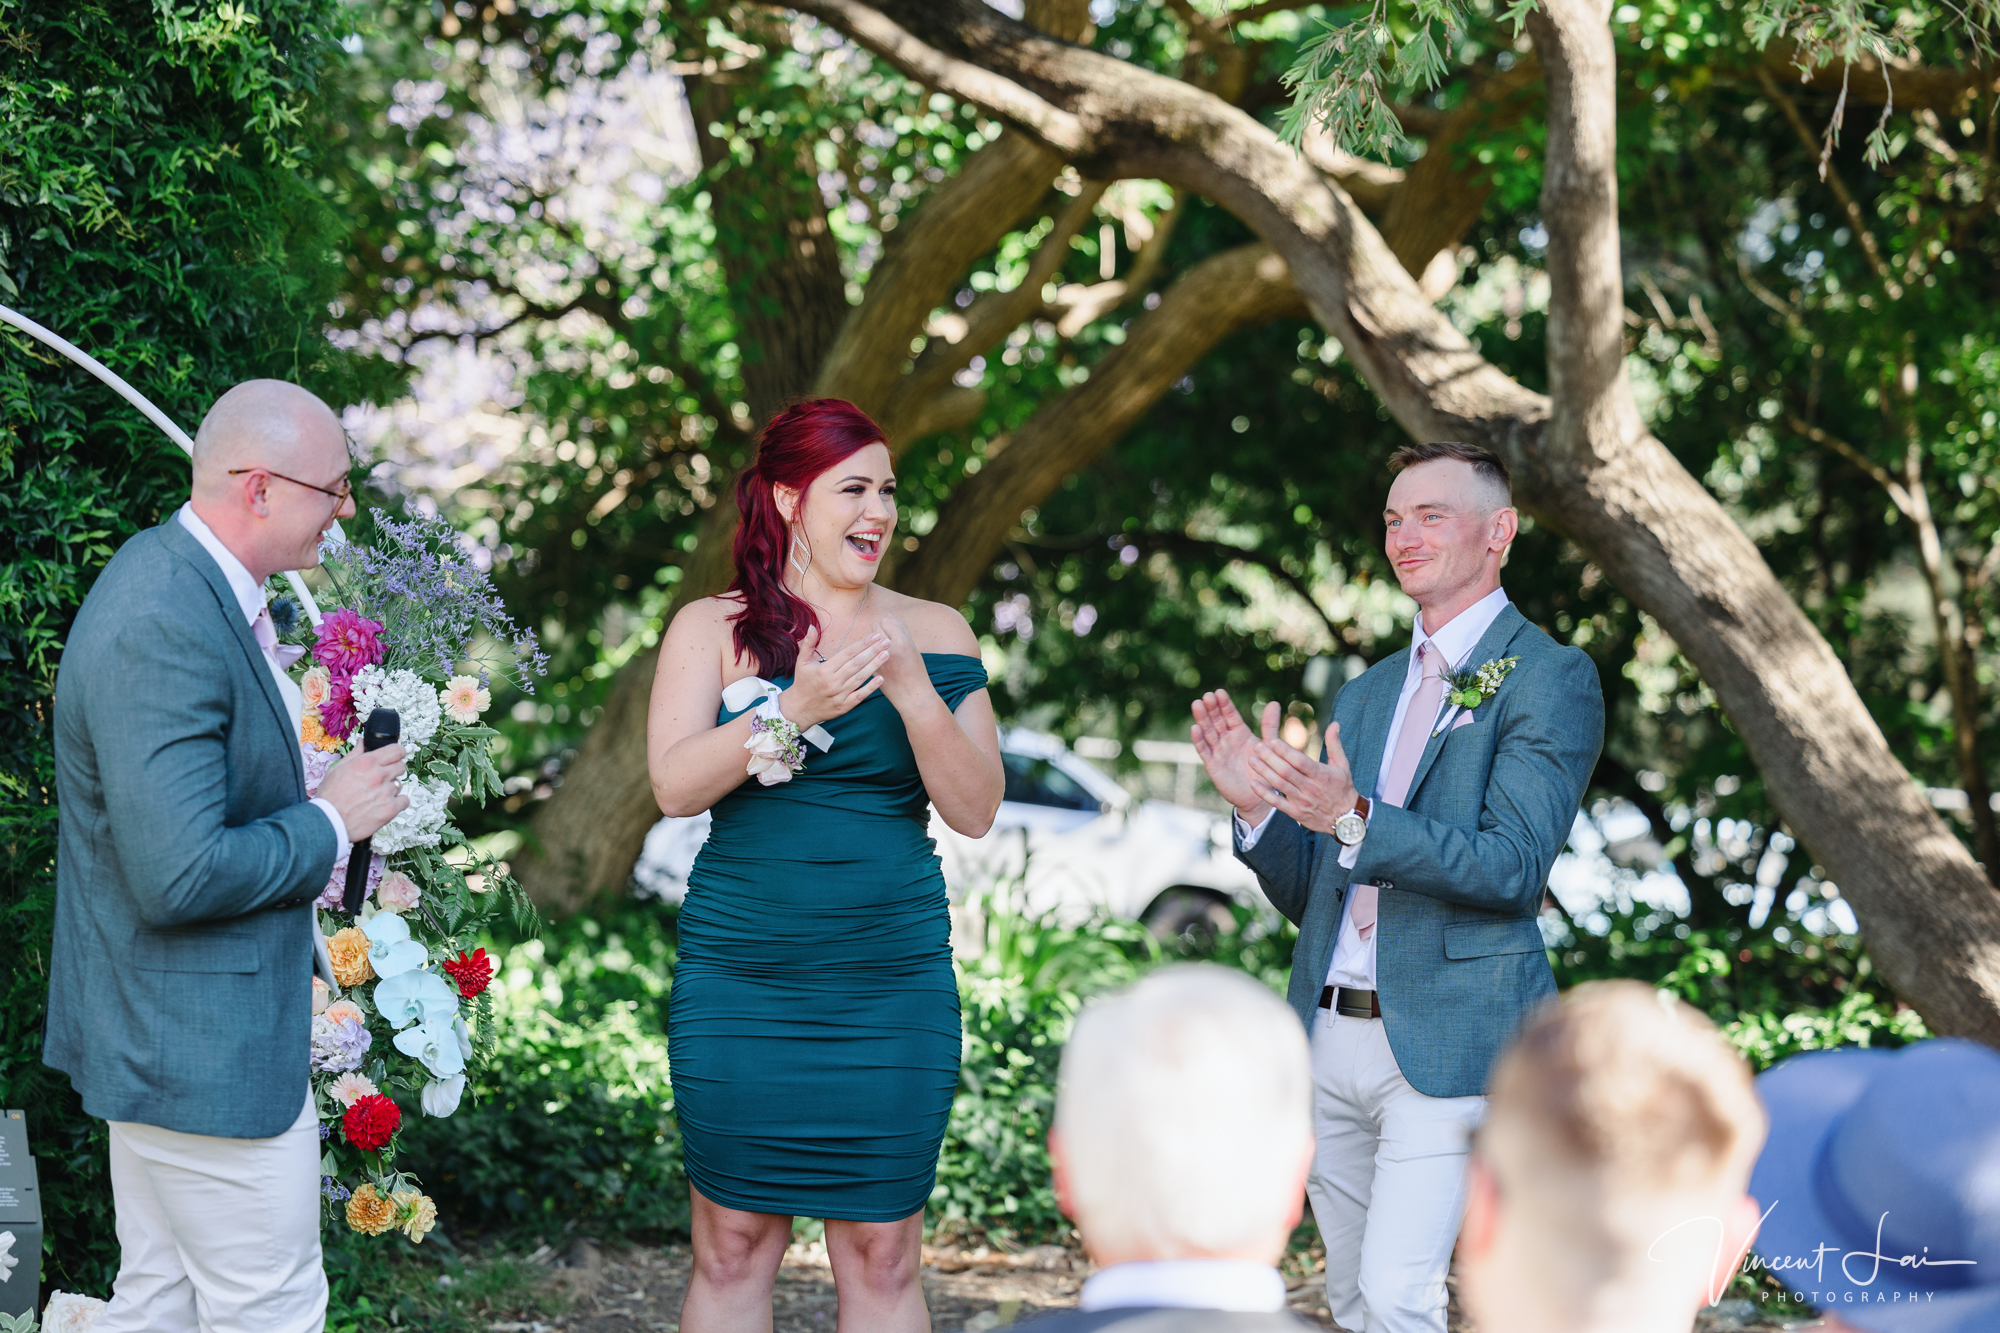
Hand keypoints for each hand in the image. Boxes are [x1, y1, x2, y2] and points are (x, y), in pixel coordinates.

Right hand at [318, 742, 408, 840]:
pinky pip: (405, 800)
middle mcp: (378, 775)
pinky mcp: (390, 809)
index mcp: (366, 763)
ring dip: (390, 788)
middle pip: (401, 766)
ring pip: (399, 784)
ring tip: (375, 795)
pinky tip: (384, 804)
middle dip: (393, 770)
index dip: (397, 752)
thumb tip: (363, 743)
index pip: (396, 750)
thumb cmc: (329, 797)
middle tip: (382, 778)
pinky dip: (398, 802)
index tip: (396, 756)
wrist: (328, 822)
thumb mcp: (337, 769)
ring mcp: (385, 792)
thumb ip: (355, 754)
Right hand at [778, 624, 888, 728]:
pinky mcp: (843, 706)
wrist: (799, 709)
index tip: (875, 636)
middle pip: (856, 664)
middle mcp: (832, 682)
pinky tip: (881, 678)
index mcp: (824, 670)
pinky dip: (870, 687)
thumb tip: (812, 626)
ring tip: (887, 655)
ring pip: (860, 678)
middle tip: (887, 642)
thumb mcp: (802, 662)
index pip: (847, 653)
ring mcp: (839, 695)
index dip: (862, 644)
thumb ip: (809, 644)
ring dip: (874, 666)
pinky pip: (859, 696)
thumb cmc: (803, 682)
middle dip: (873, 651)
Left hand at [870, 614, 934, 712]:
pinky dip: (869, 653)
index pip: (887, 621)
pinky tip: (875, 659)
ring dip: (872, 641)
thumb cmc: (915, 671)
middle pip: (875, 628)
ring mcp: (878, 659)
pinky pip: (866, 653)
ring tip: (880, 648)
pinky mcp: (871, 669)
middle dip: (879, 631)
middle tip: (886, 640)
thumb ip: (901, 631)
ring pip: (868, 640)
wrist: (912, 696)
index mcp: (902, 642)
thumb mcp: (913, 648)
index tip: (892, 631)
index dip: (888, 624)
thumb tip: (888, 616)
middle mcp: (889, 649)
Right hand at [1190, 690, 1277, 821]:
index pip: (1230, 715)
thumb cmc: (1264, 770)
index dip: (1225, 704)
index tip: (1219, 692)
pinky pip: (1204, 751)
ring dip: (1202, 719)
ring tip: (1197, 705)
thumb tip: (1274, 702)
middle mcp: (1227, 740)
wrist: (1258, 797)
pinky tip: (1195, 728)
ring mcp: (1218, 751)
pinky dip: (1199, 740)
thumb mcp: (1269, 745)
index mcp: (1240, 733)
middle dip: (1212, 708)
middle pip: (1217, 721)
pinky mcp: (1212, 765)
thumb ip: (1269, 725)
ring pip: (1208, 732)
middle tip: (1207, 696)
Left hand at [1245, 716, 1358, 835]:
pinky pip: (1277, 803)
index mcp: (1320, 774)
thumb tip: (1334, 723)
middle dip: (1270, 758)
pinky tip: (1253, 783)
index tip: (1273, 741)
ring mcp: (1302, 801)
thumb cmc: (1342, 788)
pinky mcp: (1296, 813)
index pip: (1300, 762)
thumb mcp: (1342, 765)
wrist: (1346, 819)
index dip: (1286, 751)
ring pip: (1280, 785)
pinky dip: (1265, 794)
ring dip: (1264, 772)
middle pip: (1286, 772)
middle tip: (1256, 746)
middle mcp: (1310, 788)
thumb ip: (1334, 744)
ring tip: (1251, 760)